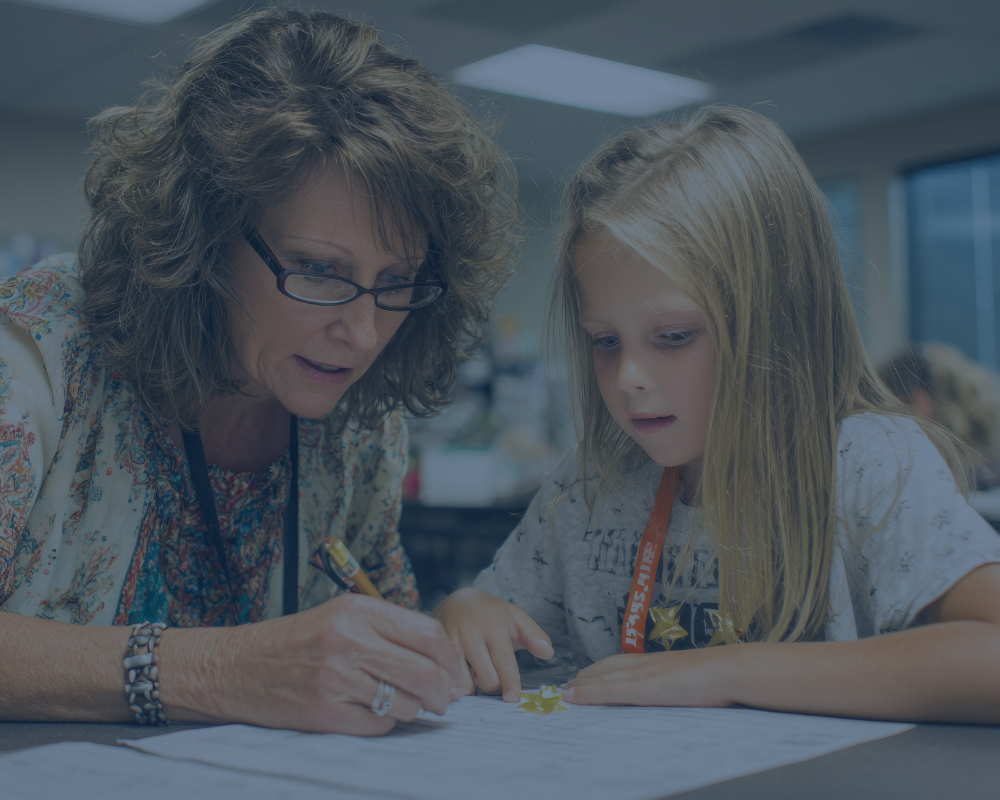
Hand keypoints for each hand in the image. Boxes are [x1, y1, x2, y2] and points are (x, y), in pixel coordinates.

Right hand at [161, 592, 462, 735]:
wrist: (236, 665)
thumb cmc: (296, 640)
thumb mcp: (341, 615)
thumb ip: (387, 627)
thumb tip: (439, 654)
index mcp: (358, 611)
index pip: (428, 634)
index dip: (449, 657)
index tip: (452, 670)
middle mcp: (349, 641)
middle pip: (423, 672)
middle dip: (442, 692)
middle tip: (443, 700)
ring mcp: (336, 678)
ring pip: (405, 703)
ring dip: (414, 710)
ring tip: (405, 705)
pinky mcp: (324, 712)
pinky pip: (378, 724)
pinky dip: (384, 723)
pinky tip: (371, 712)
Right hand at [434, 587, 552, 702]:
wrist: (456, 599)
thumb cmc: (490, 613)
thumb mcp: (515, 616)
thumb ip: (534, 635)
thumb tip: (549, 653)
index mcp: (491, 625)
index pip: (503, 660)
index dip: (510, 682)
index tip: (514, 699)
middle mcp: (468, 633)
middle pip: (485, 678)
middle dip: (494, 684)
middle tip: (494, 673)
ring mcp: (449, 642)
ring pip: (465, 684)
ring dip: (474, 685)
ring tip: (476, 670)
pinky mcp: (435, 651)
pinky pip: (447, 681)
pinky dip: (456, 685)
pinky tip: (460, 674)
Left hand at [563, 648, 736, 706]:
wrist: (728, 670)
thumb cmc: (719, 676)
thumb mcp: (693, 678)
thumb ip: (679, 683)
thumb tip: (678, 690)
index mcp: (657, 662)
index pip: (620, 662)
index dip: (601, 669)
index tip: (586, 675)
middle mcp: (644, 664)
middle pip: (606, 667)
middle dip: (585, 676)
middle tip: (567, 685)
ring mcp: (642, 674)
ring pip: (601, 677)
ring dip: (579, 684)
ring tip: (562, 692)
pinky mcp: (642, 687)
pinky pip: (607, 690)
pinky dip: (587, 694)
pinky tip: (572, 698)